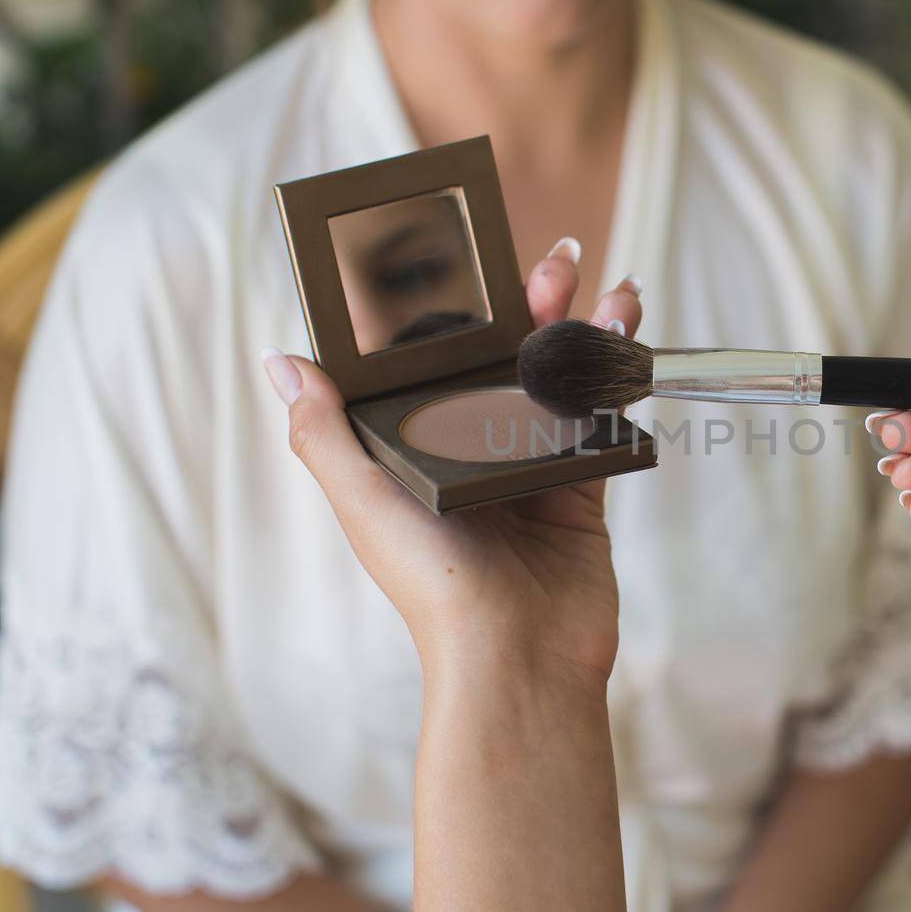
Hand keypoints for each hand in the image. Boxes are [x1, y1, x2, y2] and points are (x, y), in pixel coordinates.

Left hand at [262, 239, 643, 686]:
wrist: (517, 653)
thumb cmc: (432, 584)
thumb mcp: (363, 501)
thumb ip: (325, 432)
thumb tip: (282, 360)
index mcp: (415, 448)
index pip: (430, 359)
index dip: (450, 307)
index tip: (470, 258)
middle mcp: (471, 450)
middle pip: (501, 355)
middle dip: (530, 302)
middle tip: (555, 262)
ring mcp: (530, 463)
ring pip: (557, 375)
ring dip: (582, 324)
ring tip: (604, 286)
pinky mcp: (581, 483)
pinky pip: (599, 414)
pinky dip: (615, 371)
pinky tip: (628, 333)